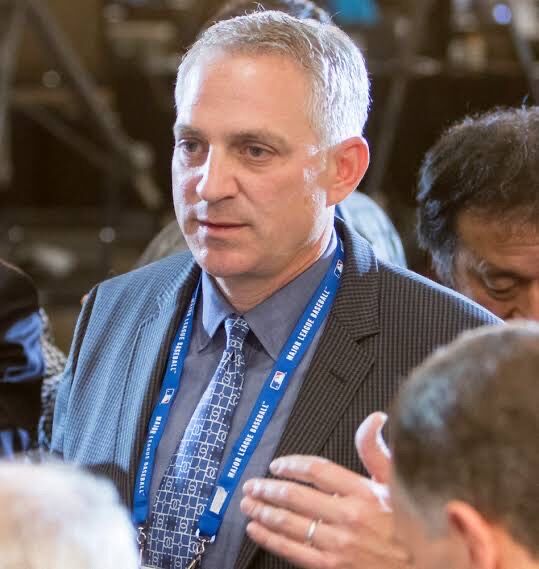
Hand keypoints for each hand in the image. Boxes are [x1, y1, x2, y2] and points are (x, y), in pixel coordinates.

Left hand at [241, 413, 410, 568]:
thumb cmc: (413, 529)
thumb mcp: (399, 485)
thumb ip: (378, 452)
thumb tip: (374, 419)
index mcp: (363, 492)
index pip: (316, 470)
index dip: (291, 464)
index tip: (277, 465)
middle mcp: (348, 516)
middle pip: (296, 496)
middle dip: (268, 489)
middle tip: (252, 485)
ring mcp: (338, 544)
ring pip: (289, 523)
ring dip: (263, 511)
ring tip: (248, 504)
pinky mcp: (332, 567)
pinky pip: (293, 551)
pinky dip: (270, 538)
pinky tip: (258, 530)